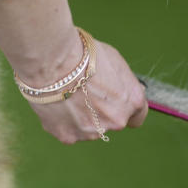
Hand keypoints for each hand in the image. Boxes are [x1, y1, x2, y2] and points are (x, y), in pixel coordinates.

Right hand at [0, 0, 148, 144]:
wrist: (48, 57)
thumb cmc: (80, 50)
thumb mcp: (112, 59)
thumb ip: (120, 80)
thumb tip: (120, 90)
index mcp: (130, 102)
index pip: (139, 116)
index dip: (126, 105)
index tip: (115, 99)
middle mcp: (113, 122)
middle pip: (110, 122)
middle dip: (99, 109)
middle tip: (82, 91)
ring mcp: (88, 132)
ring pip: (86, 127)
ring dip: (78, 115)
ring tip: (65, 93)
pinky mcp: (65, 137)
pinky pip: (67, 132)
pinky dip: (61, 120)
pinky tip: (54, 102)